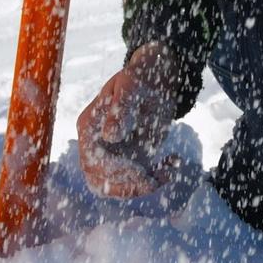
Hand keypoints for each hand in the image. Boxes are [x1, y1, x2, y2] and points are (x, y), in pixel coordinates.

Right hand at [74, 43, 192, 198]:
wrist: (157, 76)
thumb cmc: (141, 76)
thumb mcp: (132, 86)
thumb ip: (121, 108)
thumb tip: (109, 136)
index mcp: (90, 126)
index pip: (91, 161)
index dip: (112, 172)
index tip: (138, 171)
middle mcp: (97, 144)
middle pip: (99, 181)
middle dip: (126, 186)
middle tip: (153, 179)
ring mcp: (113, 154)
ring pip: (117, 186)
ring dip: (142, 186)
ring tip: (167, 170)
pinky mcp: (132, 159)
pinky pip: (139, 180)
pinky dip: (157, 178)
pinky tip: (173, 161)